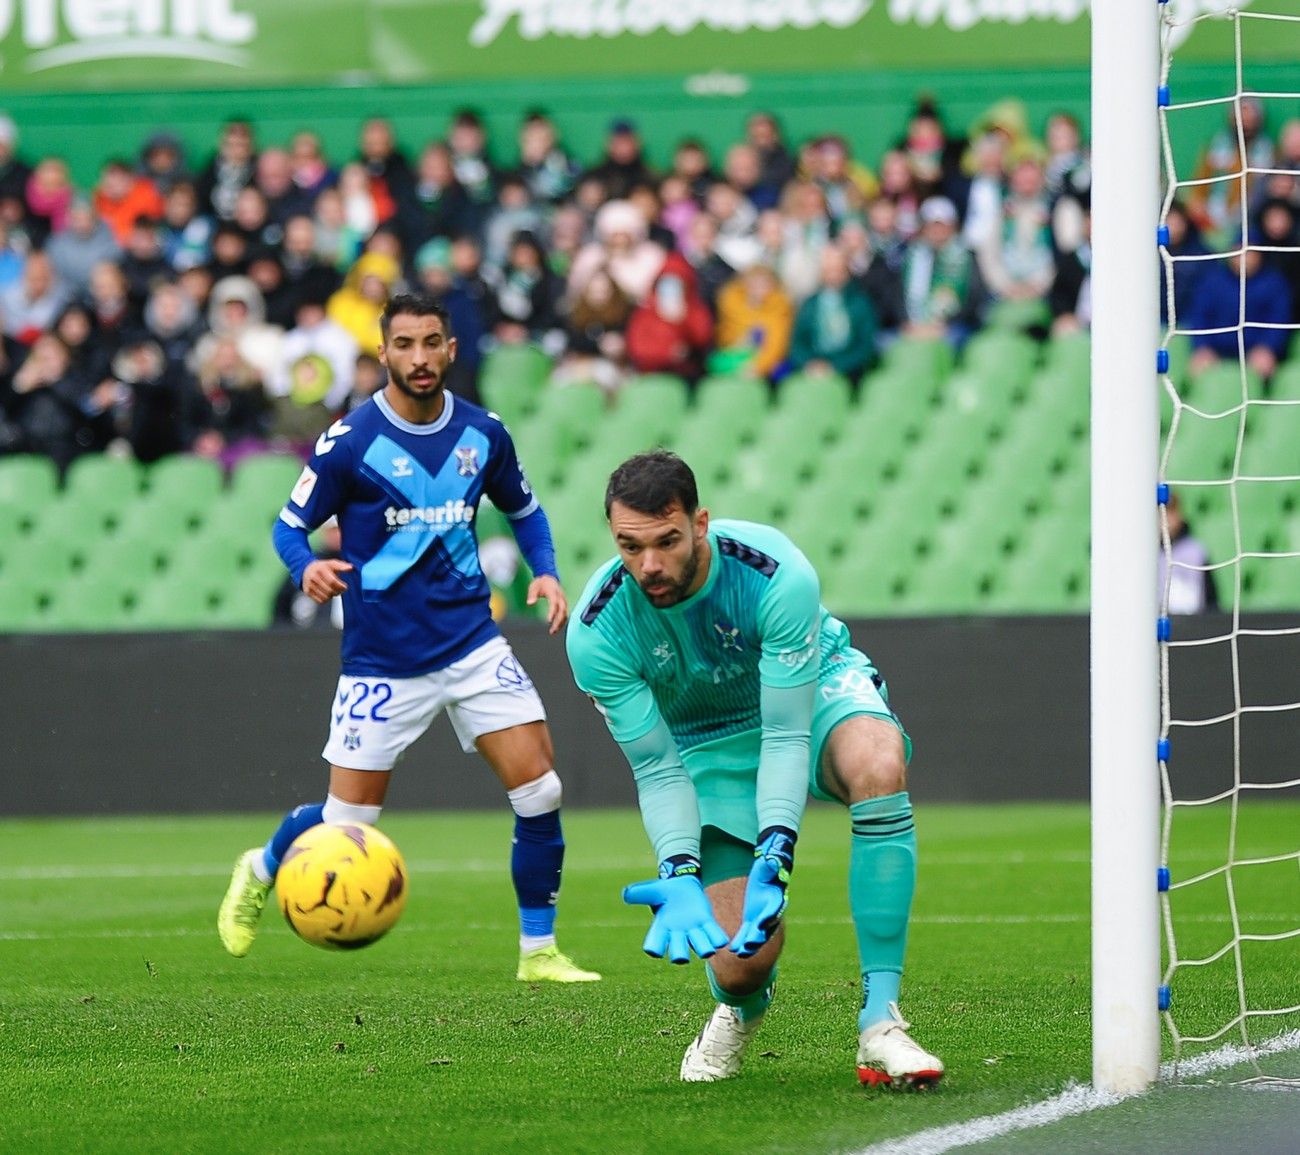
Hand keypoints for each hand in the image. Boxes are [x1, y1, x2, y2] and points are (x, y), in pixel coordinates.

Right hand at [302, 558, 352, 603]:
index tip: (345, 587)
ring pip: (325, 597)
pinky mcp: (307, 592)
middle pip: (329, 591)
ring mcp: (309, 585)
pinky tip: (327, 593)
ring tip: (334, 591)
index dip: (341, 586)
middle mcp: (313, 577)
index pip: (332, 582)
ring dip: (332, 596)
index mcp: (320, 569)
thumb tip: (351, 568)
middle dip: (338, 592)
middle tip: (341, 590)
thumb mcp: (332, 563)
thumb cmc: (323, 567)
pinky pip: (320, 601)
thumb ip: (342, 566)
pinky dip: (326, 599)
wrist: (307, 569)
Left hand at [528, 574, 567, 633]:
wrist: (549, 577)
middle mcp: (560, 596)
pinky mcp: (564, 603)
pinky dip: (562, 621)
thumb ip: (532, 595)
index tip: (548, 621)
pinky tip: (556, 627)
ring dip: (560, 623)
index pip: (554, 603)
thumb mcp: (534, 587)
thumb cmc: (541, 583)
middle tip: (552, 631)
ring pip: (565, 613)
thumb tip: (529, 603)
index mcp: (553, 592)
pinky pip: (565, 613)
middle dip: (558, 621)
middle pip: (562, 611)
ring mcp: (563, 600)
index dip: (553, 612)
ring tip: (553, 631)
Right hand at [622, 858, 729, 963]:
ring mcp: (694, 931)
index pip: (655, 943)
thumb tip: (625, 894)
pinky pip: (715, 935)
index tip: (653, 951)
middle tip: (680, 958)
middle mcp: (678, 934)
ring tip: (707, 951)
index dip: (654, 948)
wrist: (682, 885)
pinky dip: (718, 938)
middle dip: (680, 955)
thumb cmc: (665, 891)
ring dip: (704, 949)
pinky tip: (722, 941)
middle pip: (678, 953)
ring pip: (700, 947)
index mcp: (661, 928)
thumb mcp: (652, 890)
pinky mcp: (707, 923)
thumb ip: (639, 893)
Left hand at [730, 827, 795, 957]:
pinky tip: (733, 950)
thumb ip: (769, 866)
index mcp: (777, 899)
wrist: (766, 874)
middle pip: (766, 927)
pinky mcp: (753, 921)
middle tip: (749, 945)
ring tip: (740, 953)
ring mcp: (762, 919)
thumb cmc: (767, 868)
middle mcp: (771, 912)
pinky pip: (747, 934)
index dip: (768, 918)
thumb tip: (772, 861)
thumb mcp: (767, 866)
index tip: (761, 925)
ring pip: (757, 935)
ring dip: (750, 945)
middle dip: (758, 937)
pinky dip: (741, 942)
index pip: (774, 910)